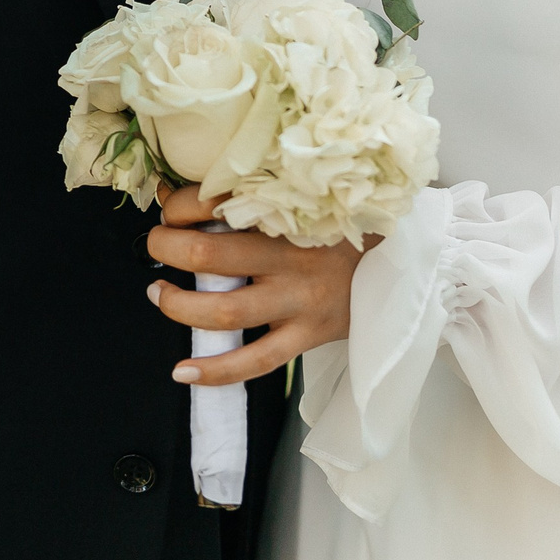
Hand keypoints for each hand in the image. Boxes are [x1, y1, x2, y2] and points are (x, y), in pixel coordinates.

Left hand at [143, 183, 363, 386]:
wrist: (403, 267)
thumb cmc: (341, 231)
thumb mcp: (305, 203)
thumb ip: (253, 196)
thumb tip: (177, 188)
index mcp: (289, 215)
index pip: (216, 202)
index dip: (179, 204)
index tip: (170, 205)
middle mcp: (291, 259)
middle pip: (210, 254)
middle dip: (168, 248)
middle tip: (156, 243)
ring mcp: (298, 302)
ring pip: (225, 311)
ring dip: (178, 305)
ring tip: (158, 292)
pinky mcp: (306, 337)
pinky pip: (255, 362)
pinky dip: (216, 371)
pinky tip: (183, 371)